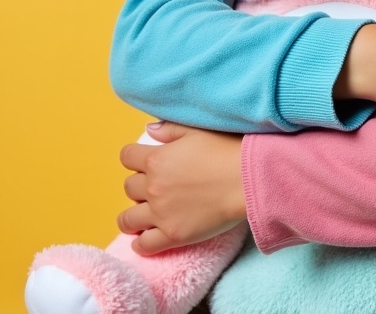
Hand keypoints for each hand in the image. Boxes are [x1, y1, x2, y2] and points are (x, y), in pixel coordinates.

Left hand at [118, 122, 245, 254]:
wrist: (249, 180)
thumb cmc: (227, 151)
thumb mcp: (197, 131)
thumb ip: (170, 130)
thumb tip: (149, 130)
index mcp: (156, 158)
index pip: (127, 157)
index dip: (135, 158)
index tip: (146, 162)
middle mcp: (153, 186)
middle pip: (128, 188)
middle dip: (139, 186)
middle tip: (157, 188)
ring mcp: (160, 213)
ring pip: (127, 219)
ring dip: (133, 216)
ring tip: (144, 216)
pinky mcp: (173, 235)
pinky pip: (143, 245)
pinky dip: (141, 242)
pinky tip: (148, 237)